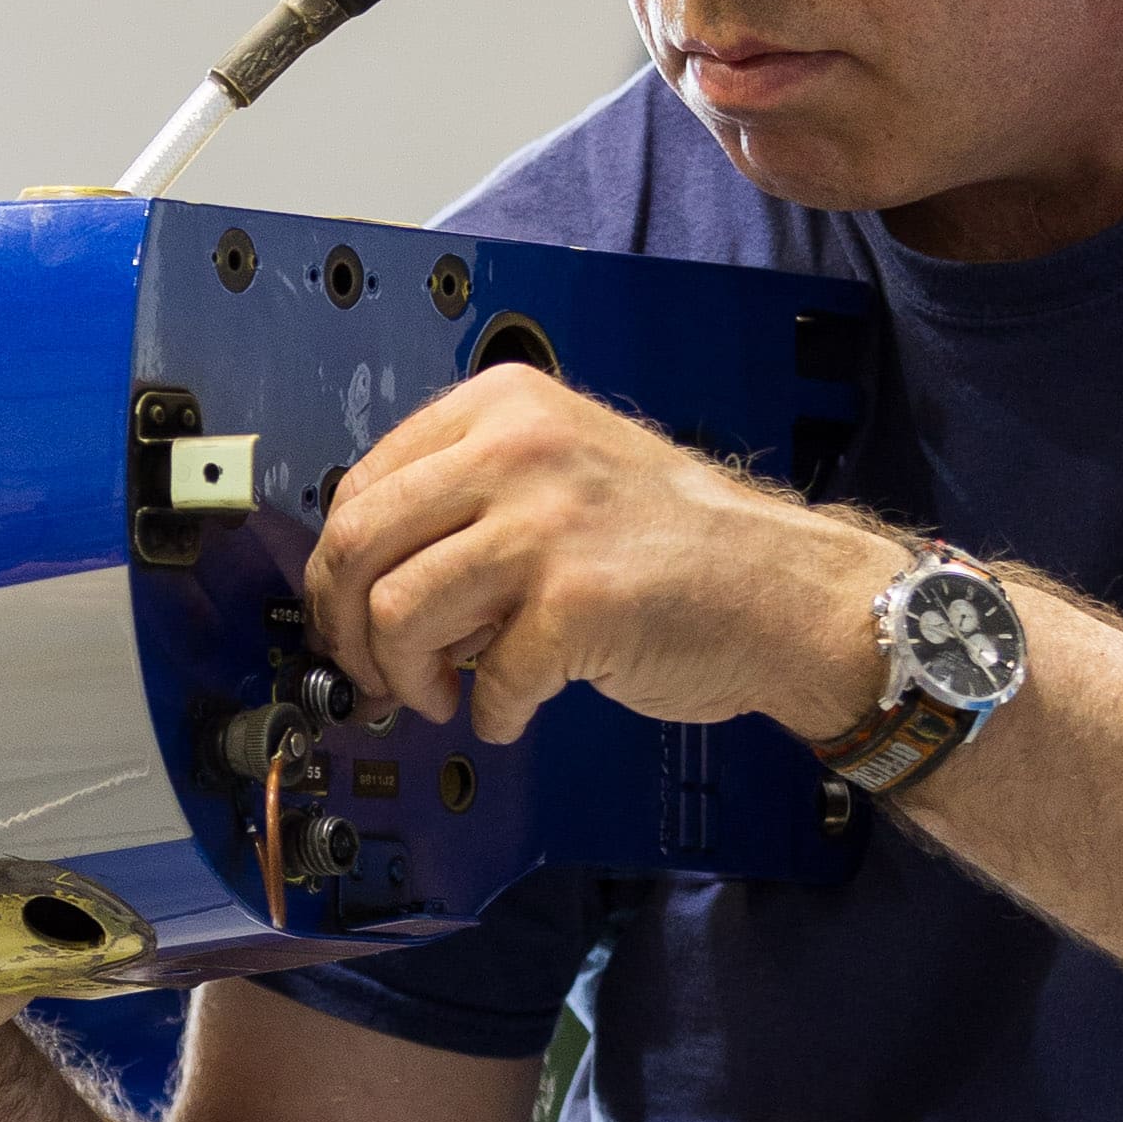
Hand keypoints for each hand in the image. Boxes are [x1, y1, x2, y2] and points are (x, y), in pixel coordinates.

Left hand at [303, 370, 887, 743]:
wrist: (784, 590)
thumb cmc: (678, 544)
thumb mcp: (562, 475)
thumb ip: (469, 503)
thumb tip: (368, 582)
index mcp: (504, 408)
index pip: (363, 484)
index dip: (338, 569)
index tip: (346, 616)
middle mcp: (517, 450)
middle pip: (359, 542)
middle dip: (344, 627)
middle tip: (367, 673)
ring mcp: (546, 524)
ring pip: (397, 610)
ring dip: (401, 677)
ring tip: (438, 696)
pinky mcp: (575, 603)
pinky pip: (484, 679)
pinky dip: (489, 713)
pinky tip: (512, 711)